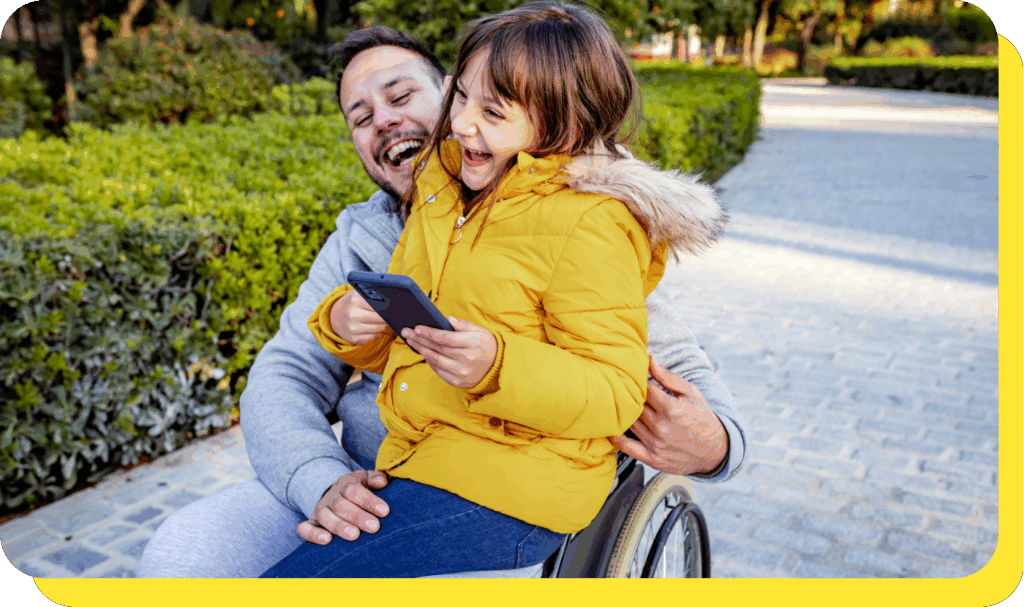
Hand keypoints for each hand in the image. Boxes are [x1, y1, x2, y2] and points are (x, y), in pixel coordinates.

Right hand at [297, 470, 389, 544]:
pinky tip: (326, 540)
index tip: (385, 511)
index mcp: (346, 483)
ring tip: (354, 535)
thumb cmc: (358, 492)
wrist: (336, 496)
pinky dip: (313, 534)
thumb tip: (382, 481)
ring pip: (324, 516)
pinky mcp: (311, 523)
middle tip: (374, 527)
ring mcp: (320, 510)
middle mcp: (331, 496)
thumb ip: (376, 478)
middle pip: (340, 504)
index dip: (369, 500)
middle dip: (358, 516)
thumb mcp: (366, 480)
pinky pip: (305, 528)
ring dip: (339, 526)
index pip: (354, 489)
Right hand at [329, 289, 386, 344]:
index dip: (386, 308)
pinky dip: (375, 334)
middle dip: (386, 318)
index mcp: (355, 300)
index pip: (380, 306)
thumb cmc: (352, 304)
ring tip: (378, 321)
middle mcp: (353, 314)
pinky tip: (371, 329)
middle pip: (381, 319)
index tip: (389, 308)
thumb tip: (390, 299)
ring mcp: (352, 328)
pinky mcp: (353, 338)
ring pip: (378, 330)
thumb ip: (372, 294)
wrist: (335, 317)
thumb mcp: (358, 294)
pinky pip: (373, 338)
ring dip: (382, 326)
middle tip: (385, 315)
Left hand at [400, 317, 496, 388]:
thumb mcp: (478, 331)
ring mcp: (462, 372)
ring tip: (411, 341)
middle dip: (419, 339)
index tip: (417, 328)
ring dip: (421, 350)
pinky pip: (439, 370)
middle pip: (437, 348)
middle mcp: (467, 359)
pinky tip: (423, 353)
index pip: (445, 338)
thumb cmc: (485, 344)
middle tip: (406, 332)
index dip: (429, 333)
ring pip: (435, 360)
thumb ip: (462, 325)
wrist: (497, 367)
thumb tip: (447, 319)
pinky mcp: (458, 381)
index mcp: (472, 343)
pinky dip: (429, 361)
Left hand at [610, 355, 728, 475]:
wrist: (715, 451)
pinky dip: (616, 437)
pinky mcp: (652, 458)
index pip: (643, 389)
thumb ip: (668, 377)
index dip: (636, 381)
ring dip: (622, 413)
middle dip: (628, 395)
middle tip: (622, 388)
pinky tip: (612, 428)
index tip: (633, 376)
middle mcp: (662, 427)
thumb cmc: (702, 418)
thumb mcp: (691, 393)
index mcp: (672, 409)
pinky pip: (627, 447)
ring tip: (618, 404)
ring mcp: (656, 445)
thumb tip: (649, 359)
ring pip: (628, 423)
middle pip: (634, 406)